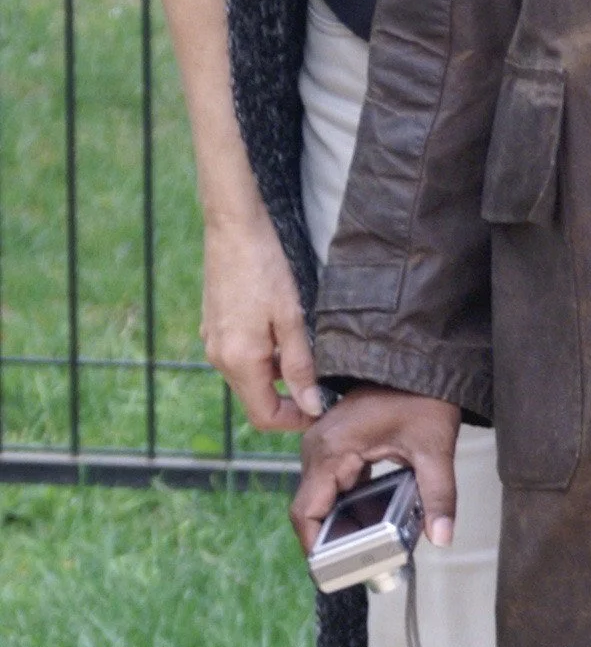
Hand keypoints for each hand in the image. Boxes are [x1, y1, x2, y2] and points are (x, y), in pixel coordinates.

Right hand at [201, 210, 323, 430]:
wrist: (233, 226)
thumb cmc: (265, 266)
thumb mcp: (291, 316)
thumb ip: (300, 365)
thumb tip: (311, 405)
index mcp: (239, 360)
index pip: (264, 416)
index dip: (295, 420)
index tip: (322, 408)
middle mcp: (219, 357)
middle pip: (255, 399)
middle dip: (288, 400)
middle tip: (321, 385)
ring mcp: (213, 341)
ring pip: (248, 377)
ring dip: (276, 376)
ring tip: (306, 356)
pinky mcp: (214, 325)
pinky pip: (240, 356)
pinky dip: (263, 357)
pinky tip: (283, 334)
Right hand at [291, 387, 461, 554]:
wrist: (421, 359)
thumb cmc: (421, 394)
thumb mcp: (433, 448)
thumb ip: (438, 495)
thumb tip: (441, 537)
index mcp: (332, 448)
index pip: (305, 511)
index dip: (314, 546)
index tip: (332, 571)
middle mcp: (320, 445)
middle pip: (312, 508)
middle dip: (331, 538)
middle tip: (359, 564)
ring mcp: (327, 442)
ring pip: (323, 496)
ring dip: (340, 521)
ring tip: (367, 547)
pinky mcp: (339, 442)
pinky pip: (335, 482)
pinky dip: (348, 502)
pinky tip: (372, 517)